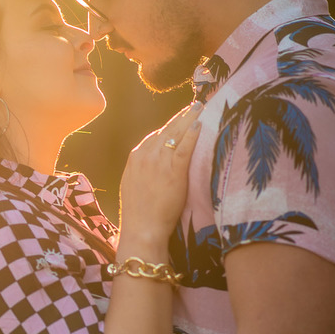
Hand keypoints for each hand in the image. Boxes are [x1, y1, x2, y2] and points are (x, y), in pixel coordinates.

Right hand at [118, 102, 201, 246]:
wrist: (142, 229)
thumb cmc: (140, 213)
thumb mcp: (134, 185)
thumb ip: (142, 170)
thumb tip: (153, 164)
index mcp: (135, 158)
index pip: (155, 135)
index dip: (170, 126)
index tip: (180, 119)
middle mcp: (145, 155)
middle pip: (167, 130)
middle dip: (181, 116)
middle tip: (195, 105)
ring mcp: (158, 162)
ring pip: (176, 134)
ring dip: (189, 118)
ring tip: (200, 108)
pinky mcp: (173, 171)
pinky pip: (184, 147)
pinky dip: (192, 134)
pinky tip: (200, 124)